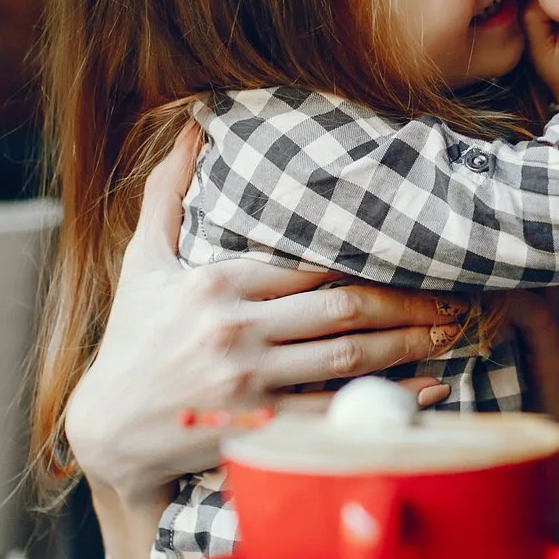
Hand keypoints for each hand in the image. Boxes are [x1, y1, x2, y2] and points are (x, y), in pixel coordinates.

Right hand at [66, 128, 458, 513]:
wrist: (107, 430)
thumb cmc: (130, 340)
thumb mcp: (143, 262)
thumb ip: (168, 194)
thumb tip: (191, 128)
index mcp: (217, 284)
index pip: (309, 262)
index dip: (366, 255)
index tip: (408, 248)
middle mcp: (237, 330)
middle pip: (342, 306)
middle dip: (405, 299)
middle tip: (452, 294)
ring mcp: (251, 381)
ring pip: (348, 353)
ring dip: (408, 341)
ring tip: (451, 330)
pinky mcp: (260, 426)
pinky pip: (338, 409)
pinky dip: (389, 398)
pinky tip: (430, 387)